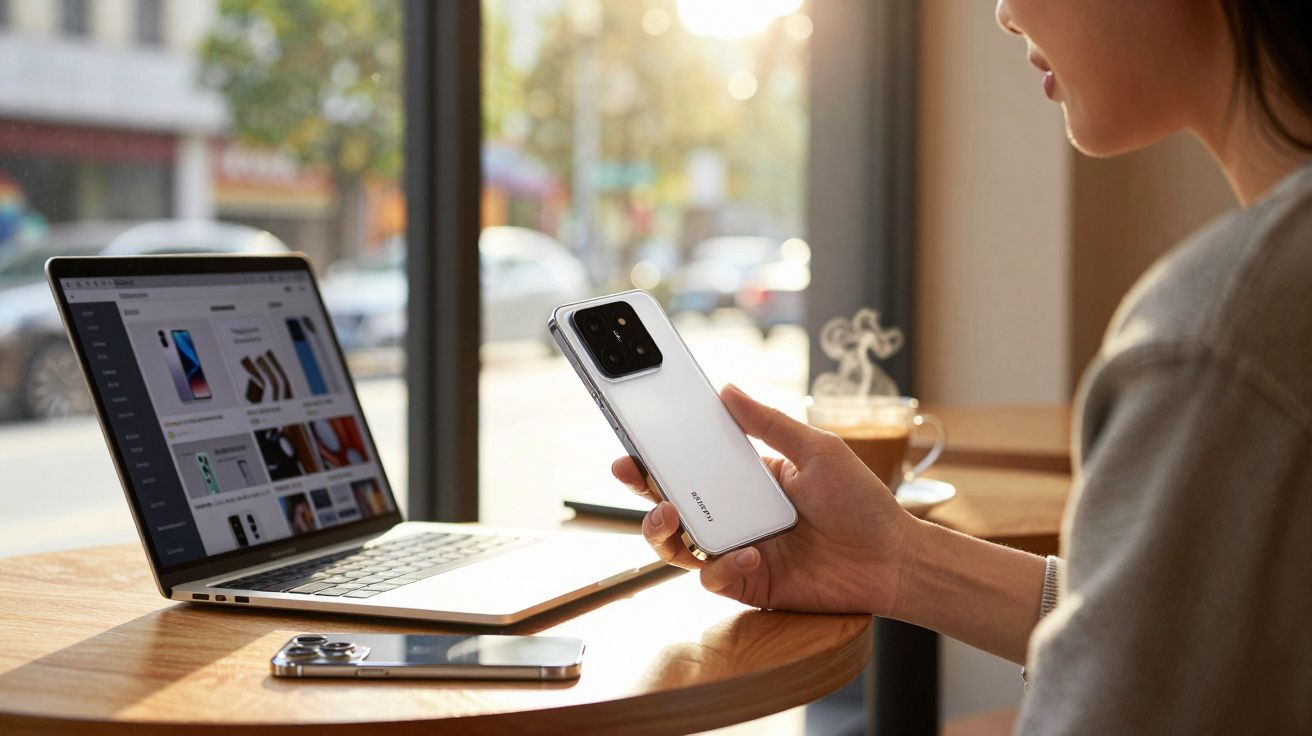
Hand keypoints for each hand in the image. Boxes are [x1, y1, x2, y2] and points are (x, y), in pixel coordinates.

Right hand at [612, 384, 917, 615]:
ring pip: (678, 545)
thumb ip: (770, 423)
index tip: (634, 441)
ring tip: (671, 516)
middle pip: (672, 503)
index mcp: (747, 479)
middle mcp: (735, 515)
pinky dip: (723, 566)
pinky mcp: (748, 584)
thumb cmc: (862, 502)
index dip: (658, 455)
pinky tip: (750, 555)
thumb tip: (728, 390)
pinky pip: (714, 577)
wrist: (892, 559)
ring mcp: (738, 550)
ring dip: (663, 531)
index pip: (693, 464)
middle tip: (632, 473)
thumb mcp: (817, 450)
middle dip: (644, 489)